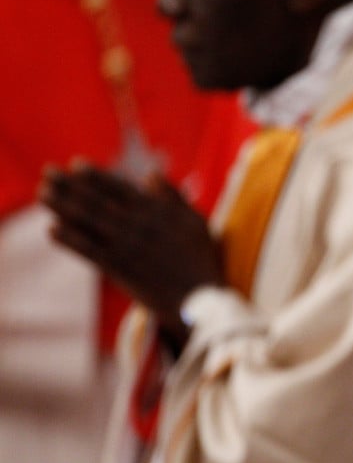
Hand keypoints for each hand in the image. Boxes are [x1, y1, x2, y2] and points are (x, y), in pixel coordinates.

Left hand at [38, 161, 224, 337]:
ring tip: (43, 193)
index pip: (120, 187)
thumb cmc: (200, 259)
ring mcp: (126, 245)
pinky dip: (69, 239)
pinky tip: (52, 229)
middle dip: (70, 185)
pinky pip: (88, 250)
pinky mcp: (118, 267)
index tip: (76, 164)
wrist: (198, 298)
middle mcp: (138, 224)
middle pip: (97, 200)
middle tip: (48, 172)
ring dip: (62, 206)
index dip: (96, 175)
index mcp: (157, 211)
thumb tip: (151, 174)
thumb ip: (173, 196)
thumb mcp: (196, 220)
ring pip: (88, 221)